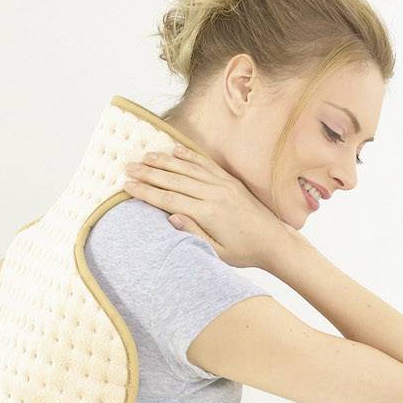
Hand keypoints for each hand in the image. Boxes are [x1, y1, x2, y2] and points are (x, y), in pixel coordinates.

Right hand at [122, 144, 294, 271]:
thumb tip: (171, 217)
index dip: (146, 191)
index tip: (127, 186)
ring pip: (187, 168)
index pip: (169, 199)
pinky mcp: (230, 181)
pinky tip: (175, 149)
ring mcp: (223, 184)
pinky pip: (206, 164)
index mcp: (208, 213)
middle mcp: (214, 194)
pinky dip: (189, 155)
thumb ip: (194, 234)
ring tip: (145, 156)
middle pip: (174, 179)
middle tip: (128, 167)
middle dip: (149, 173)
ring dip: (164, 161)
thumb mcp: (217, 252)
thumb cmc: (244, 252)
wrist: (275, 241)